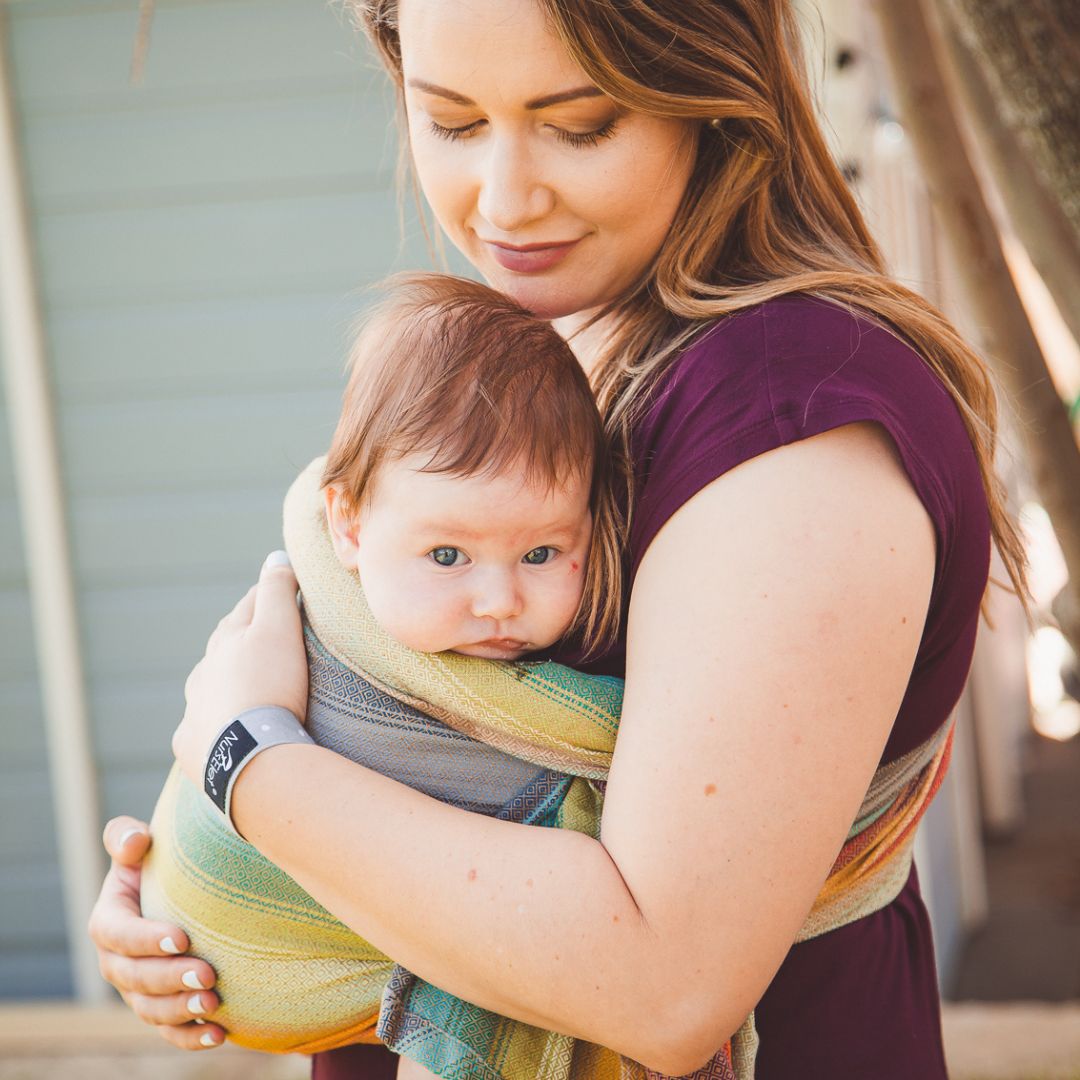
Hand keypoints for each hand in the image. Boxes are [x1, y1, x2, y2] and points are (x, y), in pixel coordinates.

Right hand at [88, 817, 223, 1048]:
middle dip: (169, 978)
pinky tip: (221, 1034)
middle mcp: (117, 961)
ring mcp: (138, 989)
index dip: (145, 939)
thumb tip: (136, 840)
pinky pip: (170, 1031)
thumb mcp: (143, 845)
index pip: (117, 934)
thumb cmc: (164, 862)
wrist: (187, 891)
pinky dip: (192, 1038)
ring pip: (150, 1010)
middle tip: (208, 973)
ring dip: (181, 1011)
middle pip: (134, 978)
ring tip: (214, 1004)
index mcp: (109, 920)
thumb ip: (128, 836)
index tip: (182, 936)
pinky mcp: (162, 1008)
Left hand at [172, 551, 308, 786]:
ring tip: (244, 685)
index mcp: (225, 641)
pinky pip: (201, 729)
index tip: (283, 586)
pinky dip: (213, 723)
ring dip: (224, 681)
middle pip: (224, 647)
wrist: (251, 758)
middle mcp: (203, 673)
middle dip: (242, 637)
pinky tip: (221, 728)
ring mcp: (195, 711)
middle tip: (266, 635)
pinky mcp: (193, 747)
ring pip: (208, 687)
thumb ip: (277, 591)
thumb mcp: (279, 630)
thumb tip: (275, 556)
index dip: (268, 594)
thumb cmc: (269, 687)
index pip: (248, 607)